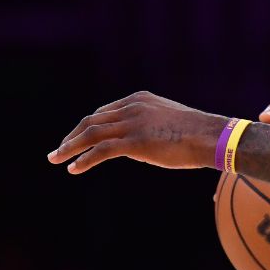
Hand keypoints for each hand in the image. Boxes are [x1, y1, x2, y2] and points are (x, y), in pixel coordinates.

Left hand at [47, 91, 227, 173]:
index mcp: (139, 99)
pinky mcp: (135, 141)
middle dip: (72, 136)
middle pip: (91, 121)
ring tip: (57, 159)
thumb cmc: (196, 134)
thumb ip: (149, 125)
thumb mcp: (168, 121)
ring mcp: (133, 123)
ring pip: (91, 134)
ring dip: (70, 147)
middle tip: (58, 151)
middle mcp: (132, 107)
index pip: (103, 112)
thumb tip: (140, 142)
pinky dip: (84, 160)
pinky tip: (74, 169)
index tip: (76, 140)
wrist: (212, 137)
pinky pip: (100, 150)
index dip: (86, 127)